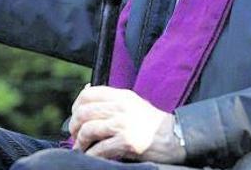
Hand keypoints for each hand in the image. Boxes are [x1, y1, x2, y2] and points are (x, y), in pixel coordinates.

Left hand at [68, 85, 185, 163]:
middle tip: (76, 136)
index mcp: (121, 96)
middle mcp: (121, 107)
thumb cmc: (152, 123)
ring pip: (88, 130)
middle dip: (74, 127)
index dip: (76, 106)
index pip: (88, 94)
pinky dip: (91, 154)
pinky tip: (92, 156)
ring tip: (82, 148)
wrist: (175, 137)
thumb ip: (113, 101)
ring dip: (81, 142)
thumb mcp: (133, 103)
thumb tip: (86, 97)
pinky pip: (99, 149)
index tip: (75, 117)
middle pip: (84, 112)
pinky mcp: (126, 142)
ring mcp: (123, 124)